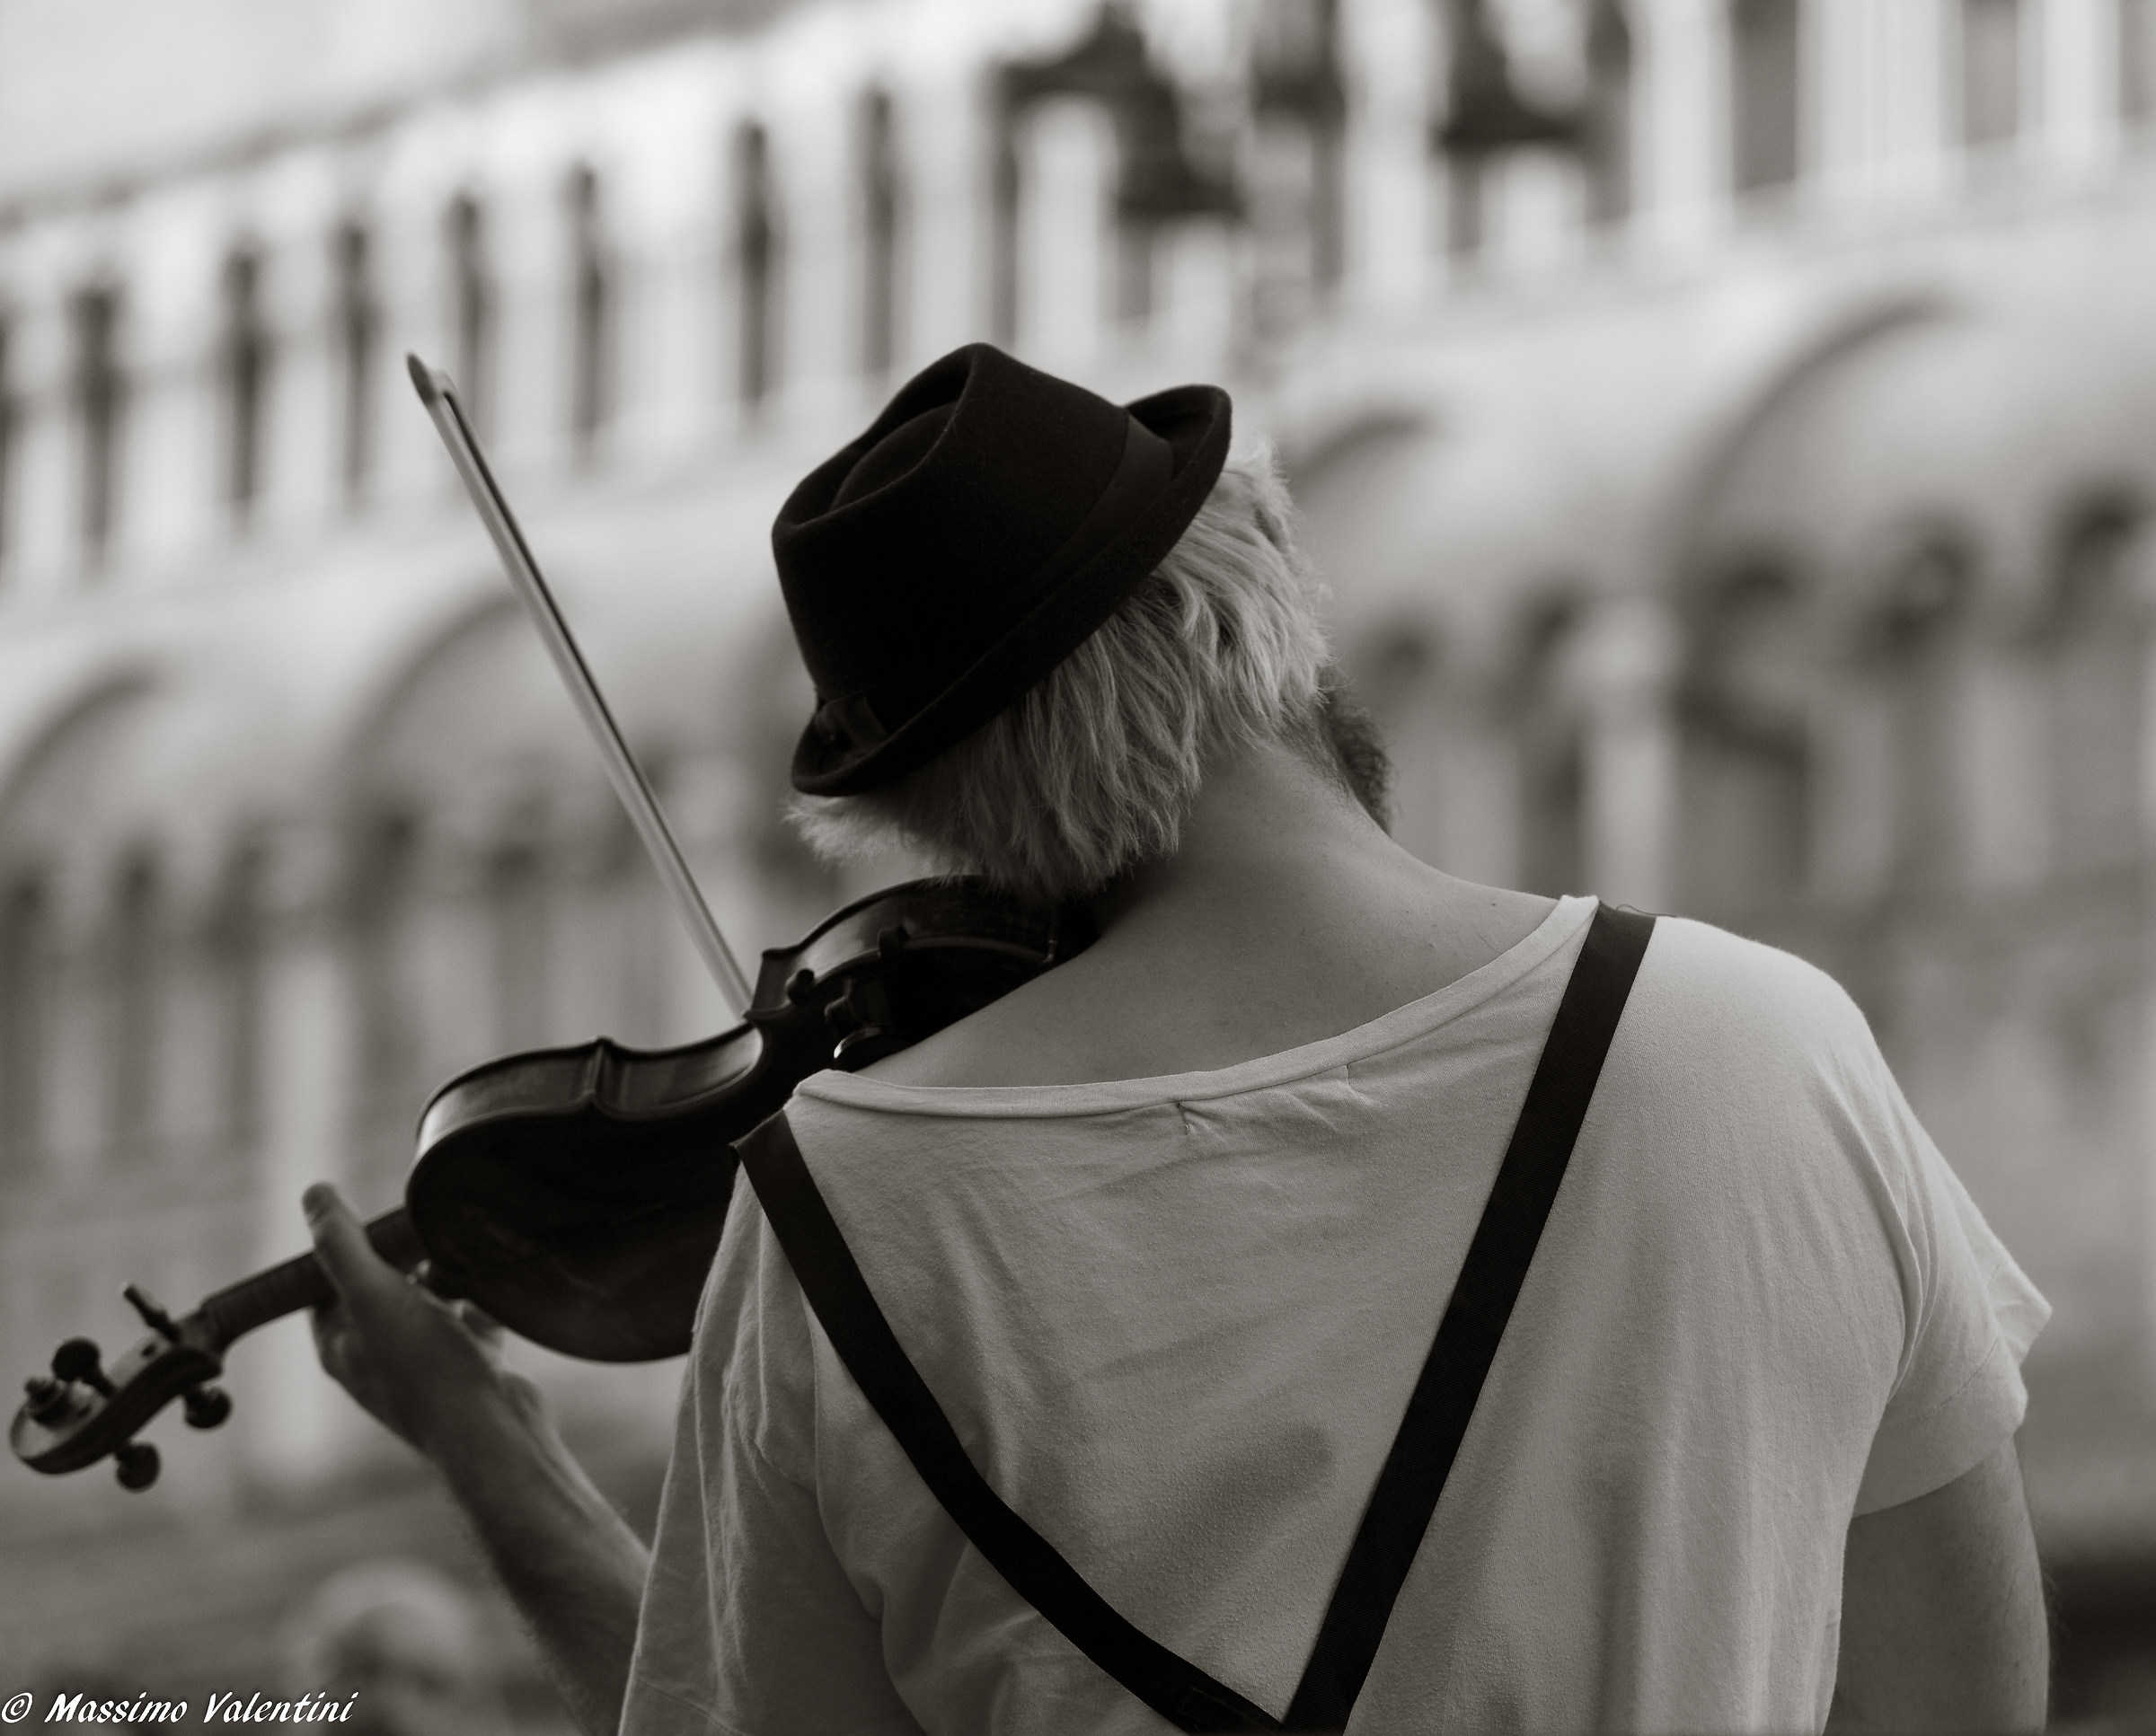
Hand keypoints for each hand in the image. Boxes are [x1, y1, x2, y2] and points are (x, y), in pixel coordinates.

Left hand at [304, 1182, 528, 1459]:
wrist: (495, 1431)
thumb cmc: (427, 1372)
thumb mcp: (375, 1297)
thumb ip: (343, 1246)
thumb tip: (313, 1194)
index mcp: (343, 1346)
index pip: (328, 1285)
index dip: (346, 1248)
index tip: (373, 1221)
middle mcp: (379, 1355)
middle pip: (384, 1286)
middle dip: (406, 1255)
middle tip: (424, 1227)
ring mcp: (428, 1361)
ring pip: (432, 1298)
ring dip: (448, 1272)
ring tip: (464, 1251)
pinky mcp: (471, 1363)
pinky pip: (475, 1315)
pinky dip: (485, 1296)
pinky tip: (496, 1284)